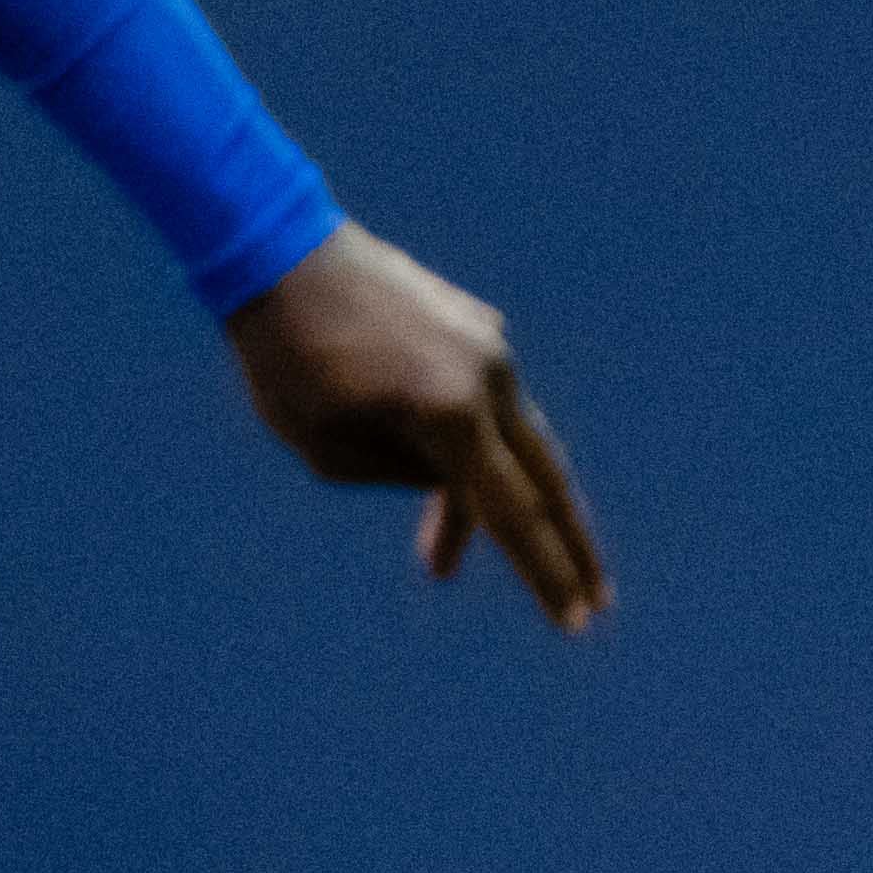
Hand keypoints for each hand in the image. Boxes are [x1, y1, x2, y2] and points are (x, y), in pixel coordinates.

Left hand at [222, 220, 602, 625]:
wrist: (279, 248)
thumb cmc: (286, 359)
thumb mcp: (326, 451)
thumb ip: (399, 477)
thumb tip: (447, 479)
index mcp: (450, 415)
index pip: (512, 517)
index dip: (545, 576)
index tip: (574, 623)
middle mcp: (488, 378)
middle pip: (548, 483)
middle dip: (569, 548)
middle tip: (594, 603)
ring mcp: (490, 345)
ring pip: (514, 442)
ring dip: (490, 500)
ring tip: (441, 556)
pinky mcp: (476, 325)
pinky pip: (485, 401)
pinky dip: (468, 443)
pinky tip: (397, 442)